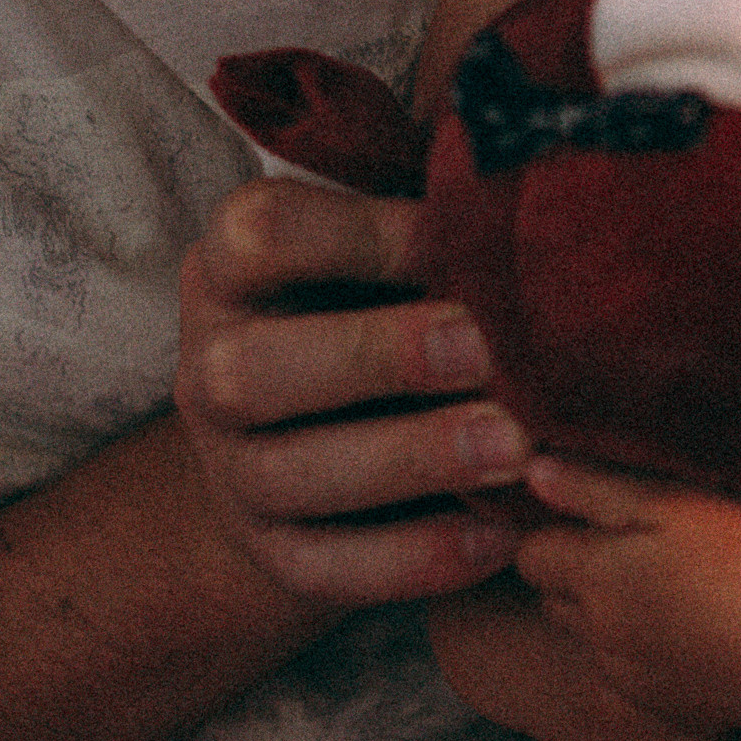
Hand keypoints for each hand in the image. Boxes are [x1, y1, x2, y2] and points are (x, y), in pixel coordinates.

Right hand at [175, 175, 531, 603]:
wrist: (322, 432)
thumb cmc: (379, 304)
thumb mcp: (389, 248)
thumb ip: (438, 214)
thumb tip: (531, 174)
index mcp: (233, 270)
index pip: (262, 237)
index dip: (358, 234)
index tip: (455, 238)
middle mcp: (210, 367)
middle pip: (255, 368)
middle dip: (376, 357)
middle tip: (485, 352)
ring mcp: (231, 469)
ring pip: (291, 474)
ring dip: (408, 459)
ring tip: (515, 448)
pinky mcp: (271, 550)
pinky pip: (329, 566)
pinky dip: (415, 558)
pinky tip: (501, 537)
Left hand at [515, 459, 740, 740]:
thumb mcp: (673, 502)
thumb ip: (596, 490)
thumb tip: (534, 472)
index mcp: (596, 578)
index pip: (531, 556)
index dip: (555, 533)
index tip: (587, 521)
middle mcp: (601, 637)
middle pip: (556, 603)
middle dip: (579, 579)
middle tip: (635, 551)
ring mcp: (635, 681)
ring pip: (597, 645)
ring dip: (615, 621)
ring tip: (676, 591)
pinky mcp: (673, 710)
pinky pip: (640, 681)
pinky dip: (655, 658)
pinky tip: (704, 632)